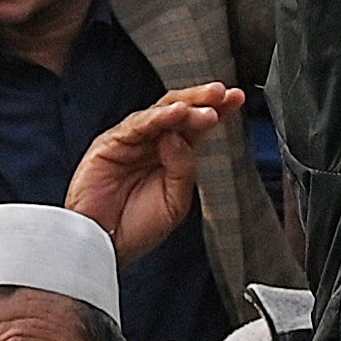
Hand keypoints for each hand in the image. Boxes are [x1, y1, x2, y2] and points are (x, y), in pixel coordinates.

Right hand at [63, 81, 244, 263]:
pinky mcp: (110, 143)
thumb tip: (179, 136)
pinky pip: (137, 125)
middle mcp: (152, 144)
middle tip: (223, 93)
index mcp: (170, 157)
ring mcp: (131, 141)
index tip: (236, 99)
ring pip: (161, 112)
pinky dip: (158, 117)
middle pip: (180, 111)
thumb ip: (183, 168)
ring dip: (186, 106)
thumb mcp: (174, 201)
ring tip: (208, 107)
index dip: (217, 111)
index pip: (196, 127)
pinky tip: (177, 113)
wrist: (103, 247)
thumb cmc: (135, 228)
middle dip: (203, 100)